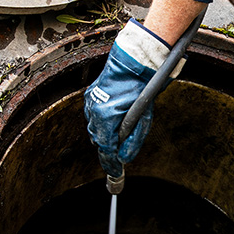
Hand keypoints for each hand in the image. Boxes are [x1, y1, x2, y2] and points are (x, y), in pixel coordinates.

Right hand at [84, 20, 170, 177]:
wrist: (133, 61)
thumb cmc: (141, 87)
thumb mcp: (143, 118)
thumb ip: (133, 140)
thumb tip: (124, 158)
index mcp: (106, 116)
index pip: (106, 148)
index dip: (111, 162)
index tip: (115, 172)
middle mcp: (94, 110)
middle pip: (98, 139)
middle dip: (109, 148)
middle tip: (118, 157)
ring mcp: (90, 101)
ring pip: (95, 128)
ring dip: (105, 134)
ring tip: (117, 137)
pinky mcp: (90, 95)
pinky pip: (93, 115)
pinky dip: (102, 121)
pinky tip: (112, 119)